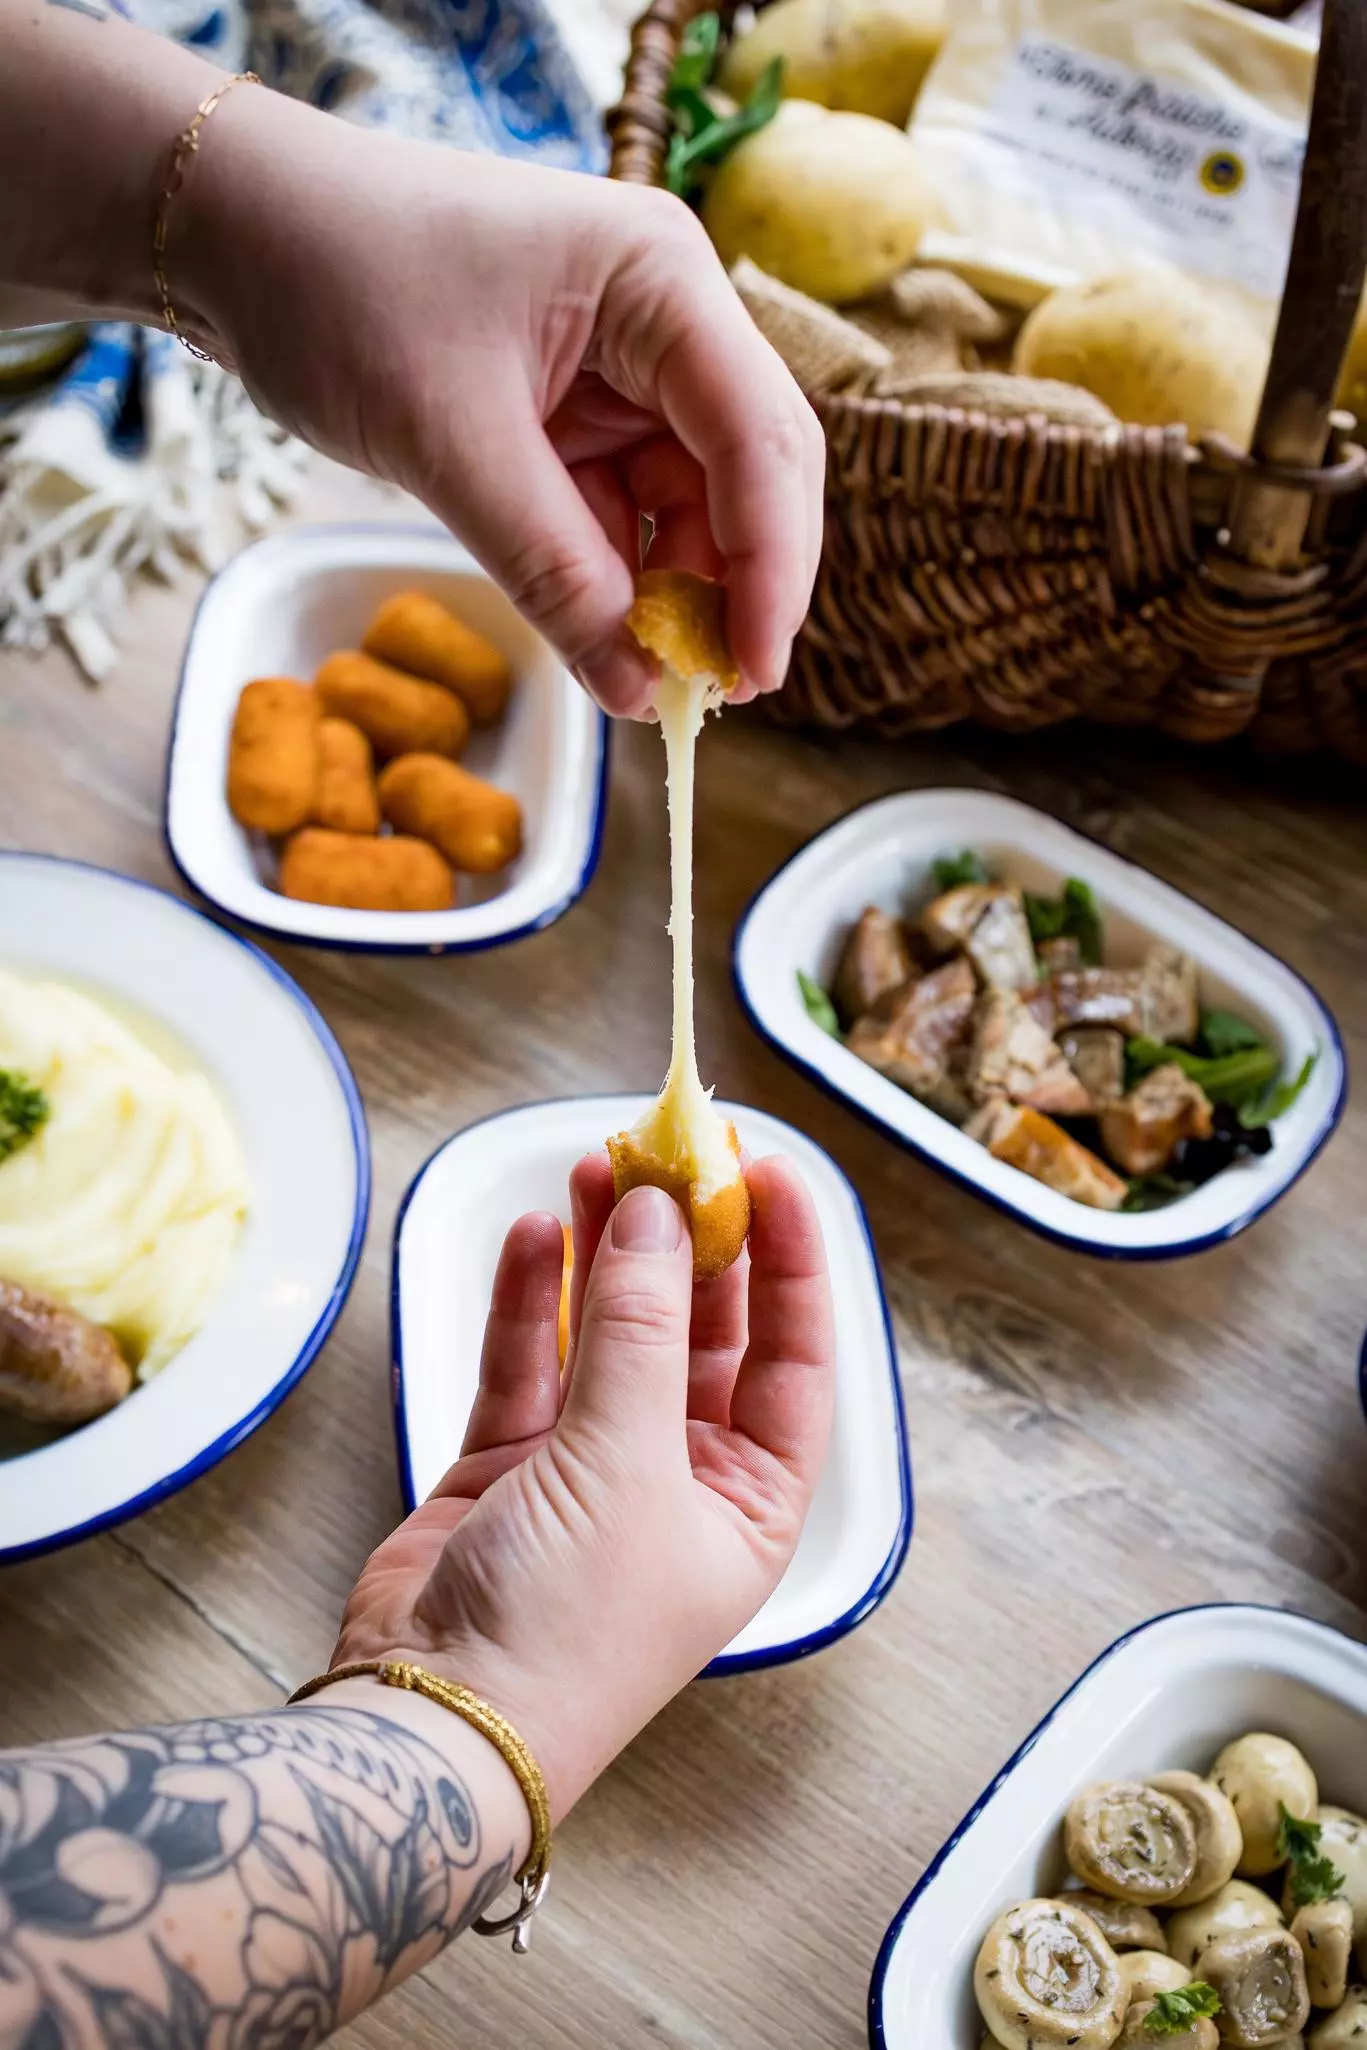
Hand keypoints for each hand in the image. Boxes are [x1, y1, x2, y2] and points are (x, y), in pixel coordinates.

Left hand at [177, 94, 825, 714]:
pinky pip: (625, 510)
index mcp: (660, 279)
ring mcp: (625, 366)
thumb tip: (637, 690)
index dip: (771, 565)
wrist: (237, 232)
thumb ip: (552, 570)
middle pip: (750, 471)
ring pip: (691, 503)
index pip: (759, 437)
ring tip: (654, 682)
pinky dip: (621, 578)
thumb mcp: (449, 442)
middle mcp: (665, 316)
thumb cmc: (338, 285)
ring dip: (677, 592)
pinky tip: (611, 642)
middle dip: (740, 583)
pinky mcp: (577, 410)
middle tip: (721, 694)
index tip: (753, 671)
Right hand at [333, 1154, 834, 1817]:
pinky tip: (533, 1237)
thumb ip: (640, 1330)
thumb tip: (658, 1215)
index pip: (792, 1354)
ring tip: (592, 1170)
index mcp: (750, 1498)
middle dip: (682, 1244)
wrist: (435, 1720)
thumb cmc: (568, 1626)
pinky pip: (530, 1363)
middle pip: (698, 1331)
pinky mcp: (508, 1466)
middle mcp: (680, 1479)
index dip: (788, 1260)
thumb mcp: (627, 1463)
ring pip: (610, 1335)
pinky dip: (529, 1302)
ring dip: (604, 1256)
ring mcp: (590, 1470)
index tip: (766, 1171)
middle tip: (663, 1154)